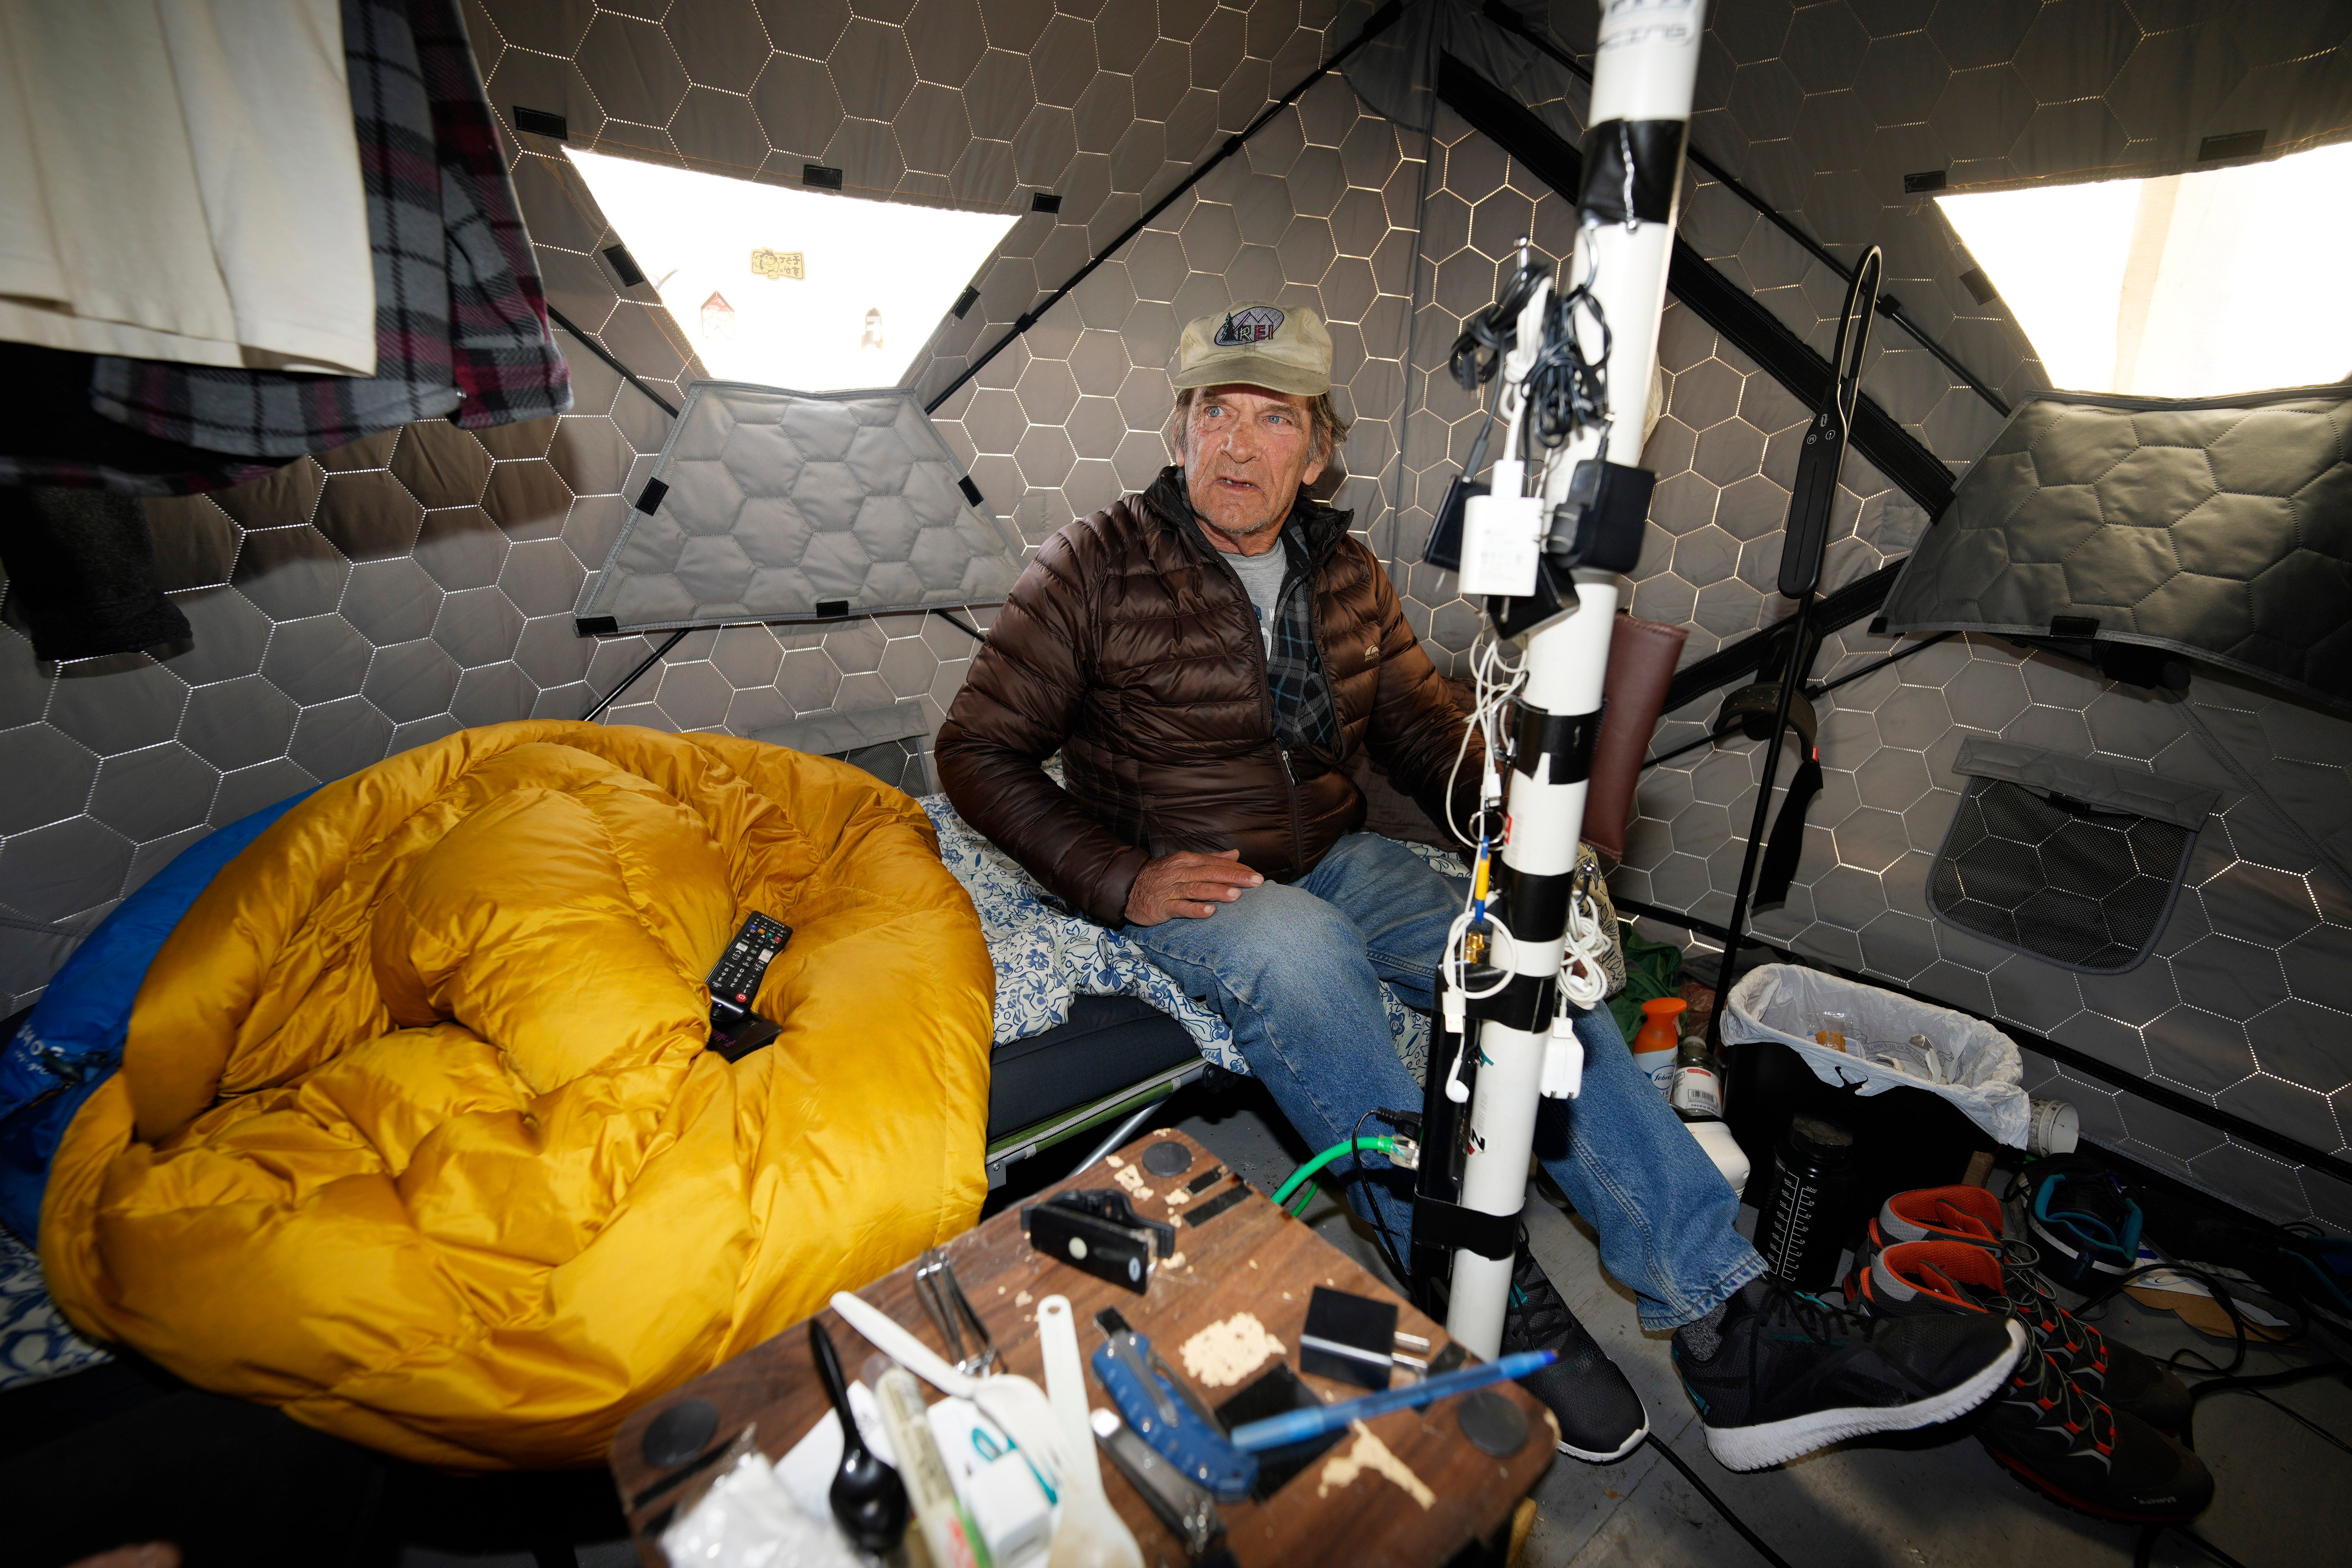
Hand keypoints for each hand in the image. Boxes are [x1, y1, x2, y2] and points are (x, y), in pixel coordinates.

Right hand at [1124, 848, 1263, 924]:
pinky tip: (1209, 912)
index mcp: (1188, 860)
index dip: (1237, 868)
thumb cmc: (1161, 876)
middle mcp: (1181, 872)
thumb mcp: (1185, 863)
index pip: (1217, 863)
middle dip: (1235, 877)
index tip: (1256, 875)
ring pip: (1197, 889)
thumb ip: (1211, 859)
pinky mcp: (1162, 906)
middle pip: (1211, 873)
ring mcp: (1171, 889)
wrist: (1127, 887)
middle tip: (1256, 881)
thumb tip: (1235, 854)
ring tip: (1236, 895)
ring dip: (1217, 891)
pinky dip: (1195, 909)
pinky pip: (1180, 907)